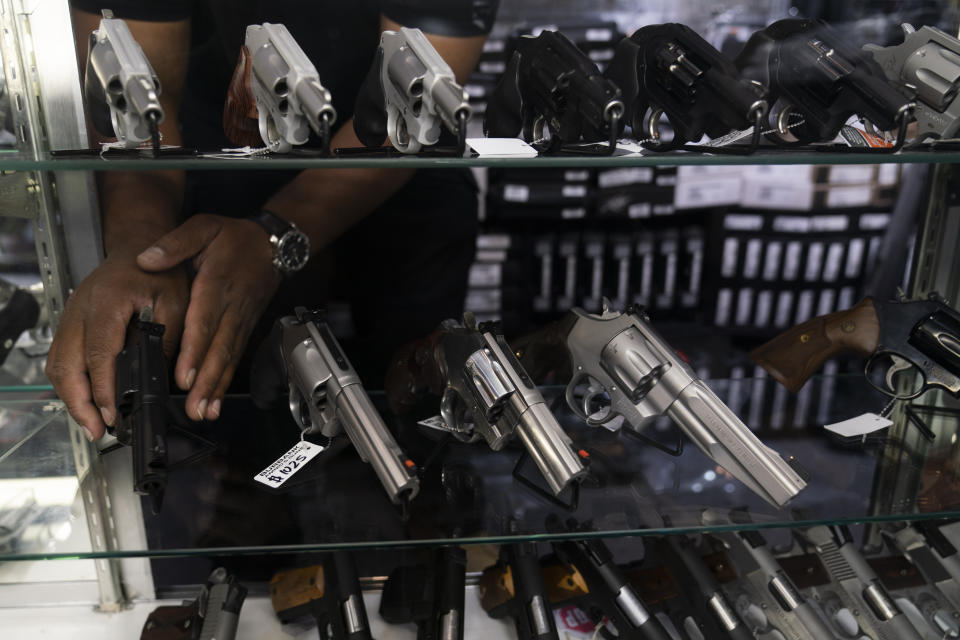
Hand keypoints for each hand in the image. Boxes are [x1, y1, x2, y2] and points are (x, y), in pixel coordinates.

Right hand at [46, 248, 188, 440]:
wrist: (140, 243)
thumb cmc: (161, 270)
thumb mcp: (177, 301)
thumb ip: (167, 337)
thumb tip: (160, 376)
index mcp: (107, 303)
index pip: (98, 354)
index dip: (103, 389)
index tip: (112, 414)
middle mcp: (80, 310)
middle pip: (66, 365)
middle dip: (79, 403)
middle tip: (98, 430)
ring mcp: (71, 316)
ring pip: (58, 364)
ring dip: (71, 397)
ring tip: (93, 423)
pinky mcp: (72, 323)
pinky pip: (62, 357)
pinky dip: (70, 383)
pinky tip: (87, 401)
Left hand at [137, 214, 281, 420]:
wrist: (271, 245)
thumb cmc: (234, 237)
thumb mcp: (203, 227)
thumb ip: (175, 244)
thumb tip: (147, 259)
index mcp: (216, 283)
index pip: (205, 321)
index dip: (195, 350)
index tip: (184, 374)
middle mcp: (232, 307)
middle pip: (219, 348)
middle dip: (206, 380)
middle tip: (194, 406)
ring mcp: (241, 321)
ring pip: (229, 357)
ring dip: (216, 387)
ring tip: (203, 411)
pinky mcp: (244, 329)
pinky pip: (234, 357)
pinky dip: (225, 382)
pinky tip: (213, 401)